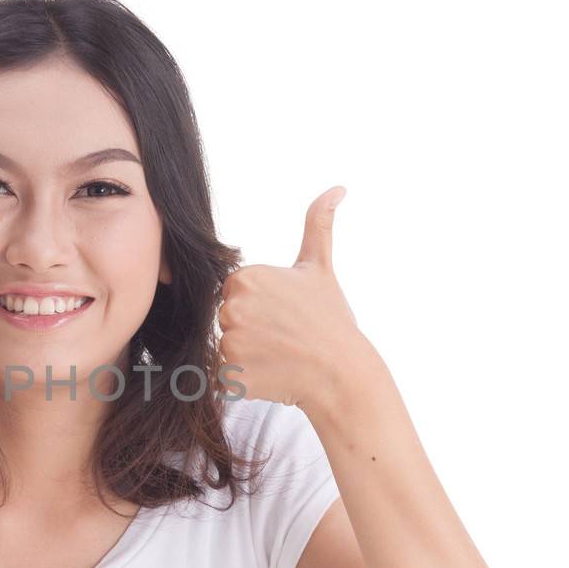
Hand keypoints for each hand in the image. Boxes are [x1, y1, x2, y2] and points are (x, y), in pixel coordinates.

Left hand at [214, 186, 371, 412]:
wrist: (341, 374)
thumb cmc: (330, 320)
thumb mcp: (320, 268)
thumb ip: (317, 225)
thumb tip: (337, 188)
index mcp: (246, 278)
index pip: (234, 293)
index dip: (259, 305)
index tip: (283, 314)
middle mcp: (232, 307)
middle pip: (228, 319)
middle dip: (251, 329)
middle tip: (283, 336)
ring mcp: (230, 343)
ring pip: (227, 347)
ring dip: (248, 354)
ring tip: (279, 355)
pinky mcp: (230, 376)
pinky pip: (226, 376)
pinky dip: (245, 379)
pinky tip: (271, 373)